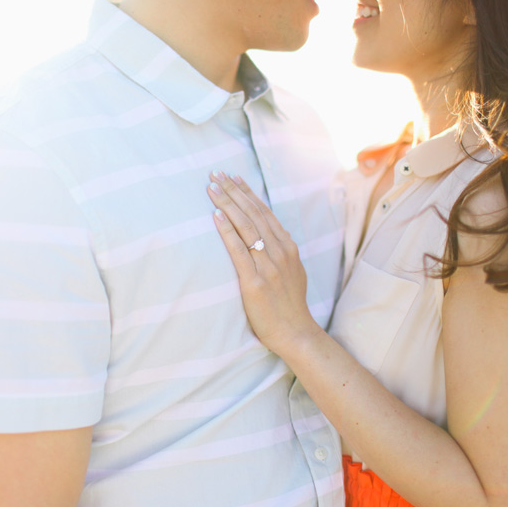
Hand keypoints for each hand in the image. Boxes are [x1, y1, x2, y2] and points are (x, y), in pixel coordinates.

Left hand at [207, 171, 322, 353]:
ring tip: (211, 187)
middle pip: (253, 214)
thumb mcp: (293, 272)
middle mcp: (280, 252)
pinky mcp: (255, 282)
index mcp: (288, 248)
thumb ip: (282, 253)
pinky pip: (239, 250)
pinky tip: (216, 215)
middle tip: (215, 174)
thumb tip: (273, 236)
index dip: (248, 193)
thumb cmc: (290, 305)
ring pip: (246, 227)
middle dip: (233, 191)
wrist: (296, 333)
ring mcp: (269, 266)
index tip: (233, 177)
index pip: (265, 212)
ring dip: (227, 204)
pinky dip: (227, 231)